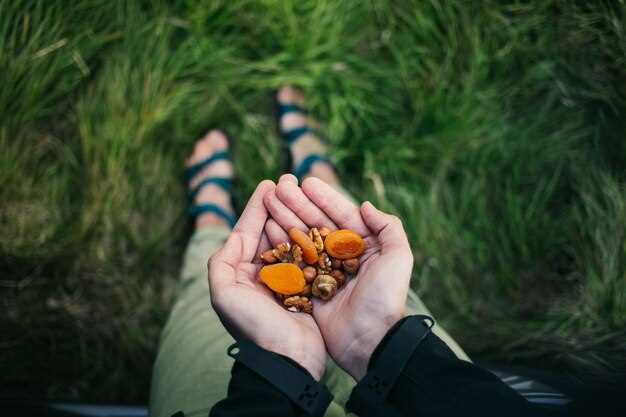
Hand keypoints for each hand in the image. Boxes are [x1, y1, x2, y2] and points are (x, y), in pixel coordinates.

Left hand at [208, 180, 326, 379]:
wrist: (287, 360)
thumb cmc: (254, 327)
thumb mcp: (224, 295)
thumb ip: (222, 263)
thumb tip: (235, 237)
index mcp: (240, 274)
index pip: (246, 232)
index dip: (256, 207)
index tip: (267, 183)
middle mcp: (261, 274)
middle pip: (268, 232)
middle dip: (276, 206)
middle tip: (288, 181)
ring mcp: (284, 280)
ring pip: (289, 240)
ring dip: (293, 216)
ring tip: (302, 194)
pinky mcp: (306, 287)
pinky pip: (308, 255)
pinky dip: (311, 237)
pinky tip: (318, 219)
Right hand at [264, 175, 413, 379]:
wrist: (370, 340)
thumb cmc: (385, 298)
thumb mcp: (398, 258)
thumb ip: (388, 227)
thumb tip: (365, 205)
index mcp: (363, 245)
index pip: (341, 214)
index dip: (324, 197)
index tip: (305, 181)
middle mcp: (342, 255)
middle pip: (316, 222)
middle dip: (298, 203)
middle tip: (279, 185)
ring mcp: (323, 270)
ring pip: (301, 238)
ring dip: (285, 218)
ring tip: (269, 200)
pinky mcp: (309, 287)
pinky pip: (292, 261)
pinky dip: (280, 245)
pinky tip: (266, 229)